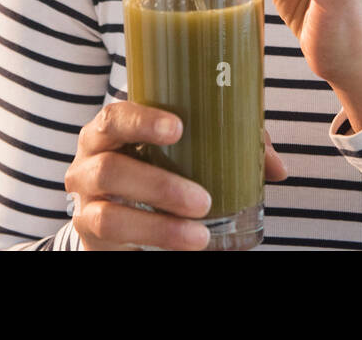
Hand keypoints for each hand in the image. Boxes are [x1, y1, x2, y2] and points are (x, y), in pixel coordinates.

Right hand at [65, 101, 287, 250]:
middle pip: (111, 168)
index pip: (115, 117)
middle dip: (160, 185)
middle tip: (203, 200)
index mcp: (110, 131)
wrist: (120, 214)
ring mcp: (86, 203)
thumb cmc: (157, 167)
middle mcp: (88, 163)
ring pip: (110, 215)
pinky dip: (154, 241)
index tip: (178, 128)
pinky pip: (114, 242)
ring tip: (200, 234)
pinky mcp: (91, 237)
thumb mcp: (186, 151)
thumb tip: (276, 167)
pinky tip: (185, 244)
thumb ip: (230, 145)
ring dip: (160, 225)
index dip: (142, 121)